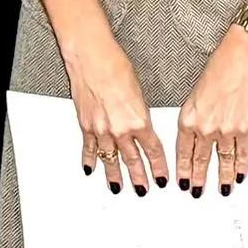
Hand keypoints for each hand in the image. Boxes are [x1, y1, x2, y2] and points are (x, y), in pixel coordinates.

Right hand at [66, 33, 165, 193]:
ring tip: (119, 188)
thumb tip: (143, 127)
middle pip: (132, 160)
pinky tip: (91, 170)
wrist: (92, 59)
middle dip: (139, 177)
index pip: (153, 150)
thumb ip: (141, 114)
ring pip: (111, 160)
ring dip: (115, 176)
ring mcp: (102, 130)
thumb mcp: (140, 93)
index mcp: (139, 121)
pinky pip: (90, 149)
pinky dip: (90, 161)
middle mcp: (120, 129)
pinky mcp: (87, 126)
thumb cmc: (115, 68)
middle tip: (143, 189)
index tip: (161, 177)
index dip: (158, 167)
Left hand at [173, 30, 247, 195]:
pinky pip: (243, 153)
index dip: (183, 168)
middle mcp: (205, 127)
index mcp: (189, 118)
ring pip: (223, 161)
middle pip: (201, 160)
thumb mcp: (196, 92)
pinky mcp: (245, 129)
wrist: (243, 58)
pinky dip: (241, 166)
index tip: (182, 180)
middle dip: (198, 178)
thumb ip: (196, 116)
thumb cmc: (221, 67)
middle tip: (196, 191)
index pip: (183, 151)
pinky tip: (240, 175)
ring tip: (222, 189)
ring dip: (222, 178)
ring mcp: (226, 130)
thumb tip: (197, 133)